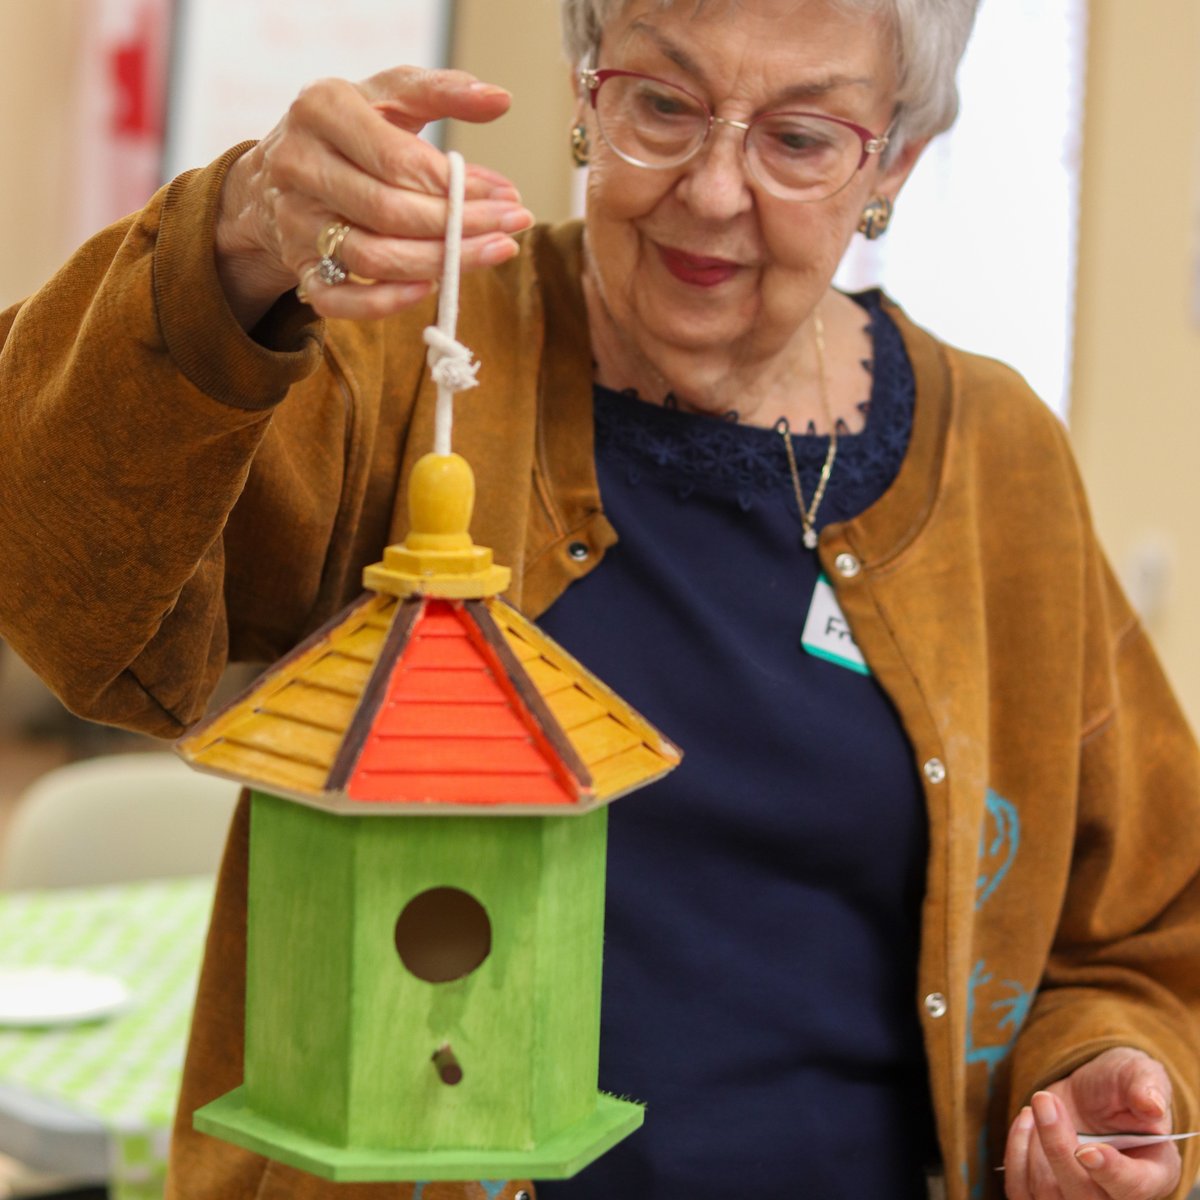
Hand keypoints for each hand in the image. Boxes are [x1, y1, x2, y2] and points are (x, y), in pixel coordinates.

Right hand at [214, 66, 533, 327]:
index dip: (458, 186)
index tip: (507, 196)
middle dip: (458, 226)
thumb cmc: (348, 132)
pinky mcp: (298, 267)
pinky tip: (430, 289)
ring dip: (438, 264)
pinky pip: (338, 301)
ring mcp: (295, 221)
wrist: (275, 173)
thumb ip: (442, 92)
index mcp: (322, 109)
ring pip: (371, 257)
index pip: (399, 161)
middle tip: (510, 230)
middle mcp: (300, 165)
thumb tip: (500, 99)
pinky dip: (384, 303)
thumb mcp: (387, 97)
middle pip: (389, 212)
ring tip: (491, 253)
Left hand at [1004, 1048, 1181, 1198]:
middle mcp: (1118, 1197)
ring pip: (1047, 1195)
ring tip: (1041, 1103)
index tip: (1087, 1150)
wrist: (1088, 1094)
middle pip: (1083, 1197)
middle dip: (1057, 1149)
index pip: (1133, 1188)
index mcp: (1154, 1174)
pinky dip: (1016, 1152)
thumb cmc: (1118, 1086)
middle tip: (1044, 1099)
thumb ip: (1147, 1085)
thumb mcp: (1137, 1073)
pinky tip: (1027, 1120)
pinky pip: (1021, 1190)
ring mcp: (1080, 1198)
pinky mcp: (1047, 1194)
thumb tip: (1152, 1106)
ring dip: (1033, 1146)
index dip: (1111, 1173)